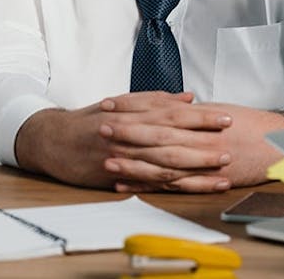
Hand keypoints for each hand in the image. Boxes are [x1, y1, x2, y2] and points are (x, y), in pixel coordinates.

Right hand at [13, 91, 231, 189]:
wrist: (53, 141)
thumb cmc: (91, 120)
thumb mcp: (120, 102)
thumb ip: (155, 99)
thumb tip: (188, 97)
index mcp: (132, 114)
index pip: (172, 114)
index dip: (200, 117)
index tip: (224, 118)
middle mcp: (130, 136)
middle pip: (173, 140)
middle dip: (203, 144)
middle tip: (229, 146)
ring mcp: (126, 159)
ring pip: (166, 165)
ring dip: (196, 169)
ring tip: (222, 170)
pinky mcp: (121, 178)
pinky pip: (154, 184)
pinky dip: (178, 186)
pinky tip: (198, 187)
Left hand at [103, 100, 283, 193]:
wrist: (277, 144)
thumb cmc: (250, 125)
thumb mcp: (218, 110)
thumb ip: (190, 111)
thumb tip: (169, 105)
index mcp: (198, 118)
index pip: (157, 110)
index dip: (131, 107)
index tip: (109, 104)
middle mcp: (197, 138)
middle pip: (155, 135)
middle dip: (126, 133)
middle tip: (100, 128)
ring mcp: (200, 161)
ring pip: (159, 163)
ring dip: (132, 163)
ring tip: (107, 161)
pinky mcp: (203, 180)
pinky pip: (171, 185)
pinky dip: (147, 186)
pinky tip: (127, 187)